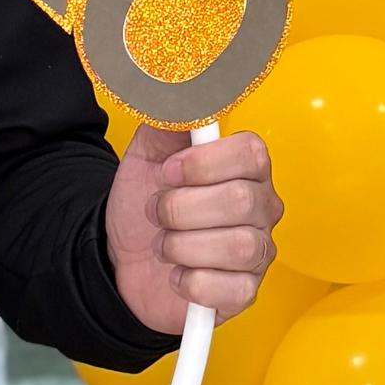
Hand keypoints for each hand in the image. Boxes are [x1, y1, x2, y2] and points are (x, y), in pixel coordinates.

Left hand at [107, 126, 279, 340]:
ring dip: (182, 246)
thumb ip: (166, 119)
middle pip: (240, 202)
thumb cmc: (145, 204)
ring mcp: (258, 252)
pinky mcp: (245, 293)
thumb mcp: (147, 154)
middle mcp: (262, 208)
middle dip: (182, 209)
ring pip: (236, 247)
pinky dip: (190, 282)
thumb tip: (177, 91)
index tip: (168, 173)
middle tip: (158, 213)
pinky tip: (176, 276)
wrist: (122, 258)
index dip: (203, 163)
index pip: (251, 154)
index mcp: (246, 168)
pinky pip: (229, 290)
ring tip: (165, 246)